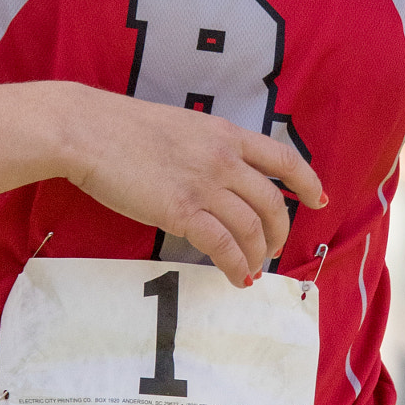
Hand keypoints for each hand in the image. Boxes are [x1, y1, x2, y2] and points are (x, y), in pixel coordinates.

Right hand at [57, 84, 325, 286]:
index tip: (317, 201)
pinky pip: (223, 245)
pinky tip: (236, 277)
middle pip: (272, 203)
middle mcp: (223, 158)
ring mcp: (204, 184)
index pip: (283, 158)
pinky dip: (236, 266)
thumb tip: (218, 175)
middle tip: (272, 250)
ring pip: (252, 228)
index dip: (306, 182)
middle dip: (279, 233)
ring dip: (257, 255)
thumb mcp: (180, 127)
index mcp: (225, 133)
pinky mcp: (181, 211)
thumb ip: (205, 148)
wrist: (86, 130)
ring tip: (252, 270)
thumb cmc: (121, 128)